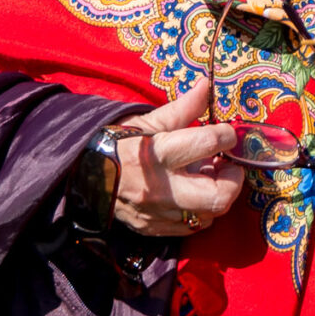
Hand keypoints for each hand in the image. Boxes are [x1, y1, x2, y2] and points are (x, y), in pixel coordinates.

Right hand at [112, 81, 244, 236]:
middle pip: (218, 194)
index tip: (227, 135)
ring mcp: (157, 213)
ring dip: (218, 194)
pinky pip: (192, 227)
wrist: (81, 176)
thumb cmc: (116, 143)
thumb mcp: (148, 121)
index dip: (227, 136)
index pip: (208, 143)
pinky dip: (201, 210)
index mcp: (158, 153)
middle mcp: (160, 187)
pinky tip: (194, 193)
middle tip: (228, 164)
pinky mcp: (153, 229)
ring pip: (210, 214)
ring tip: (208, 177)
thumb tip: (206, 85)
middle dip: (233, 178)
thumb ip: (183, 108)